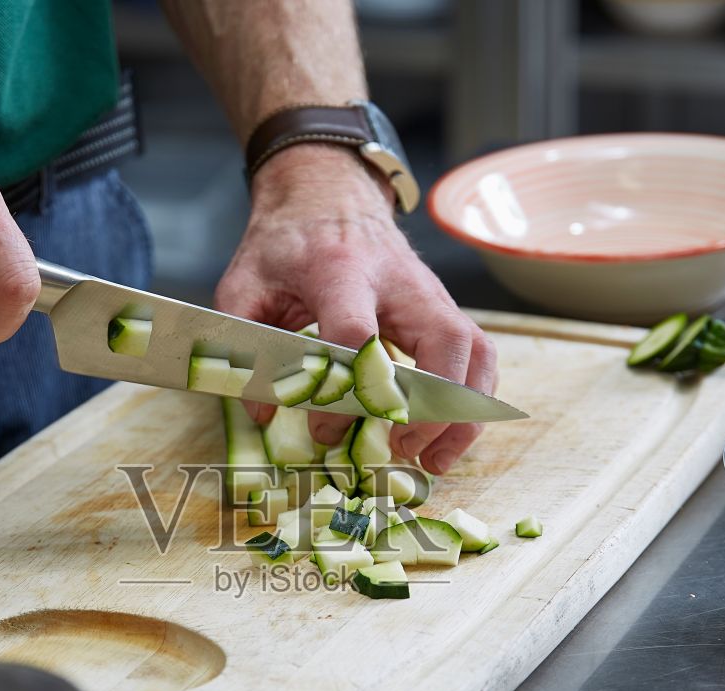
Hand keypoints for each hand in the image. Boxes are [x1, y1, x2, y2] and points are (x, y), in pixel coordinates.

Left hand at [215, 145, 496, 474]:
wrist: (330, 195)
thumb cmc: (288, 245)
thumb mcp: (245, 282)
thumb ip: (246, 345)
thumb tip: (263, 414)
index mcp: (341, 269)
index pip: (356, 333)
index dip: (344, 390)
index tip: (323, 432)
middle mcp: (400, 281)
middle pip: (442, 340)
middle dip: (429, 406)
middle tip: (398, 448)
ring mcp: (431, 294)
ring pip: (474, 351)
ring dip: (462, 413)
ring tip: (432, 460)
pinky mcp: (446, 309)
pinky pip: (479, 356)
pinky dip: (473, 402)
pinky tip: (448, 439)